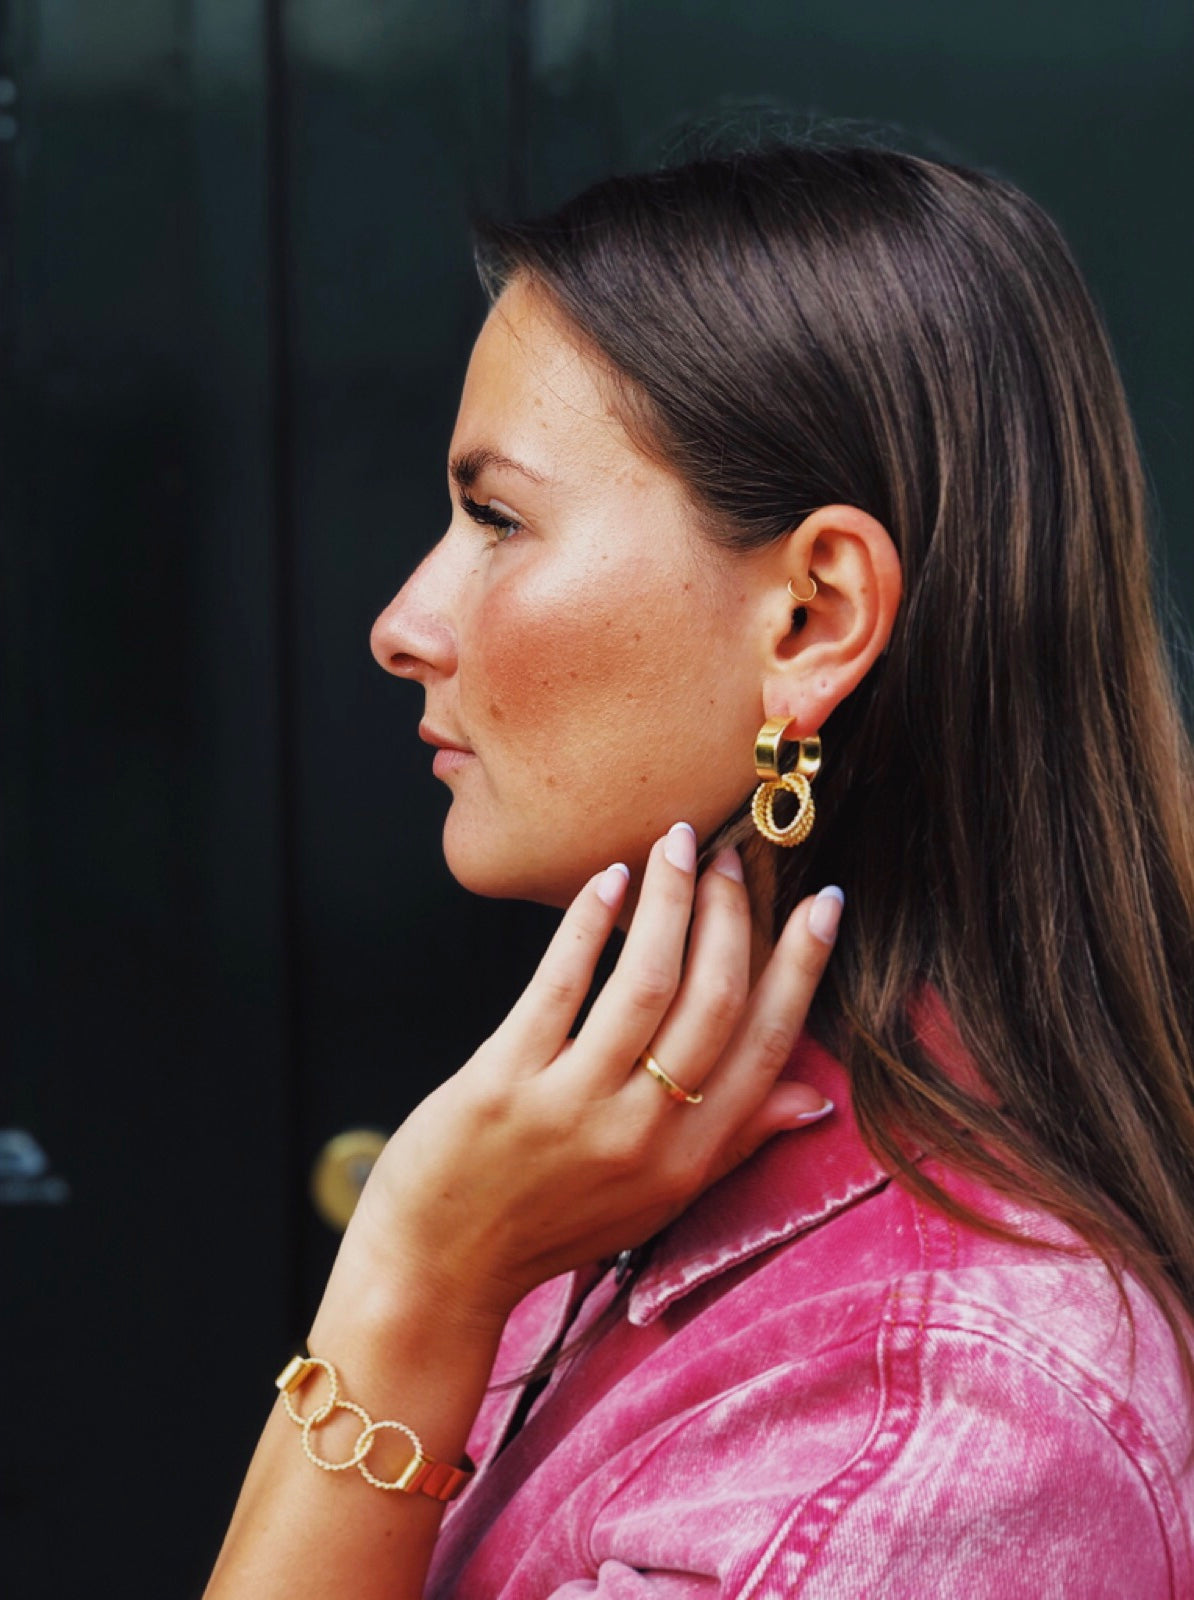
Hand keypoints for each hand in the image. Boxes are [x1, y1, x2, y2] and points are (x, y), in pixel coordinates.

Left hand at [340, 824, 842, 1329]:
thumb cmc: (549, 1226)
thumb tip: (813, 1097)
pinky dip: (589, 923)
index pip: (768, 1045)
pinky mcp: (503, 1083)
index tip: (825, 903)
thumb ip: (734, 1141)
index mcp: (689, 1158)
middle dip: (733, 915)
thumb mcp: (656, 1197)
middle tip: (733, 857)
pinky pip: (558, 985)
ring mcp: (572, 1107)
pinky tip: (609, 879)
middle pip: (715, 1000)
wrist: (439, 1271)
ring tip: (678, 845)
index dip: (802, 967)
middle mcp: (643, 1133)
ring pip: (647, 981)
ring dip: (671, 900)